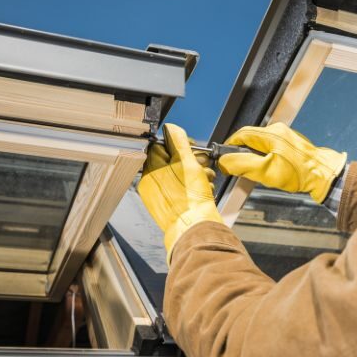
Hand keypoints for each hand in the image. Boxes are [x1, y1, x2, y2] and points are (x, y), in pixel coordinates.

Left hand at [138, 123, 223, 260]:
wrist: (196, 228)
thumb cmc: (191, 199)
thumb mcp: (187, 162)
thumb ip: (178, 142)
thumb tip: (171, 128)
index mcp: (151, 171)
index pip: (160, 146)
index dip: (178, 144)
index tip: (192, 147)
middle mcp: (150, 184)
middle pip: (170, 161)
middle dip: (191, 161)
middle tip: (203, 165)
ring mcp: (157, 197)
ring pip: (177, 176)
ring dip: (194, 175)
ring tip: (206, 180)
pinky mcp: (166, 207)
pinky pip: (178, 191)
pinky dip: (191, 188)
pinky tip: (202, 191)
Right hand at [218, 122, 346, 203]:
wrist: (324, 176)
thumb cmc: (299, 174)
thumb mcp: (265, 171)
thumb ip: (242, 164)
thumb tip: (224, 161)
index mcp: (271, 134)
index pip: (241, 134)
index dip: (230, 146)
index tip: (224, 158)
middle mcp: (278, 131)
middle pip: (250, 138)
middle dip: (242, 153)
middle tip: (239, 168)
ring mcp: (286, 136)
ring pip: (261, 144)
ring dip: (254, 156)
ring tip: (256, 172)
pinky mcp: (291, 144)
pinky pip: (271, 147)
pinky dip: (265, 157)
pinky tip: (269, 170)